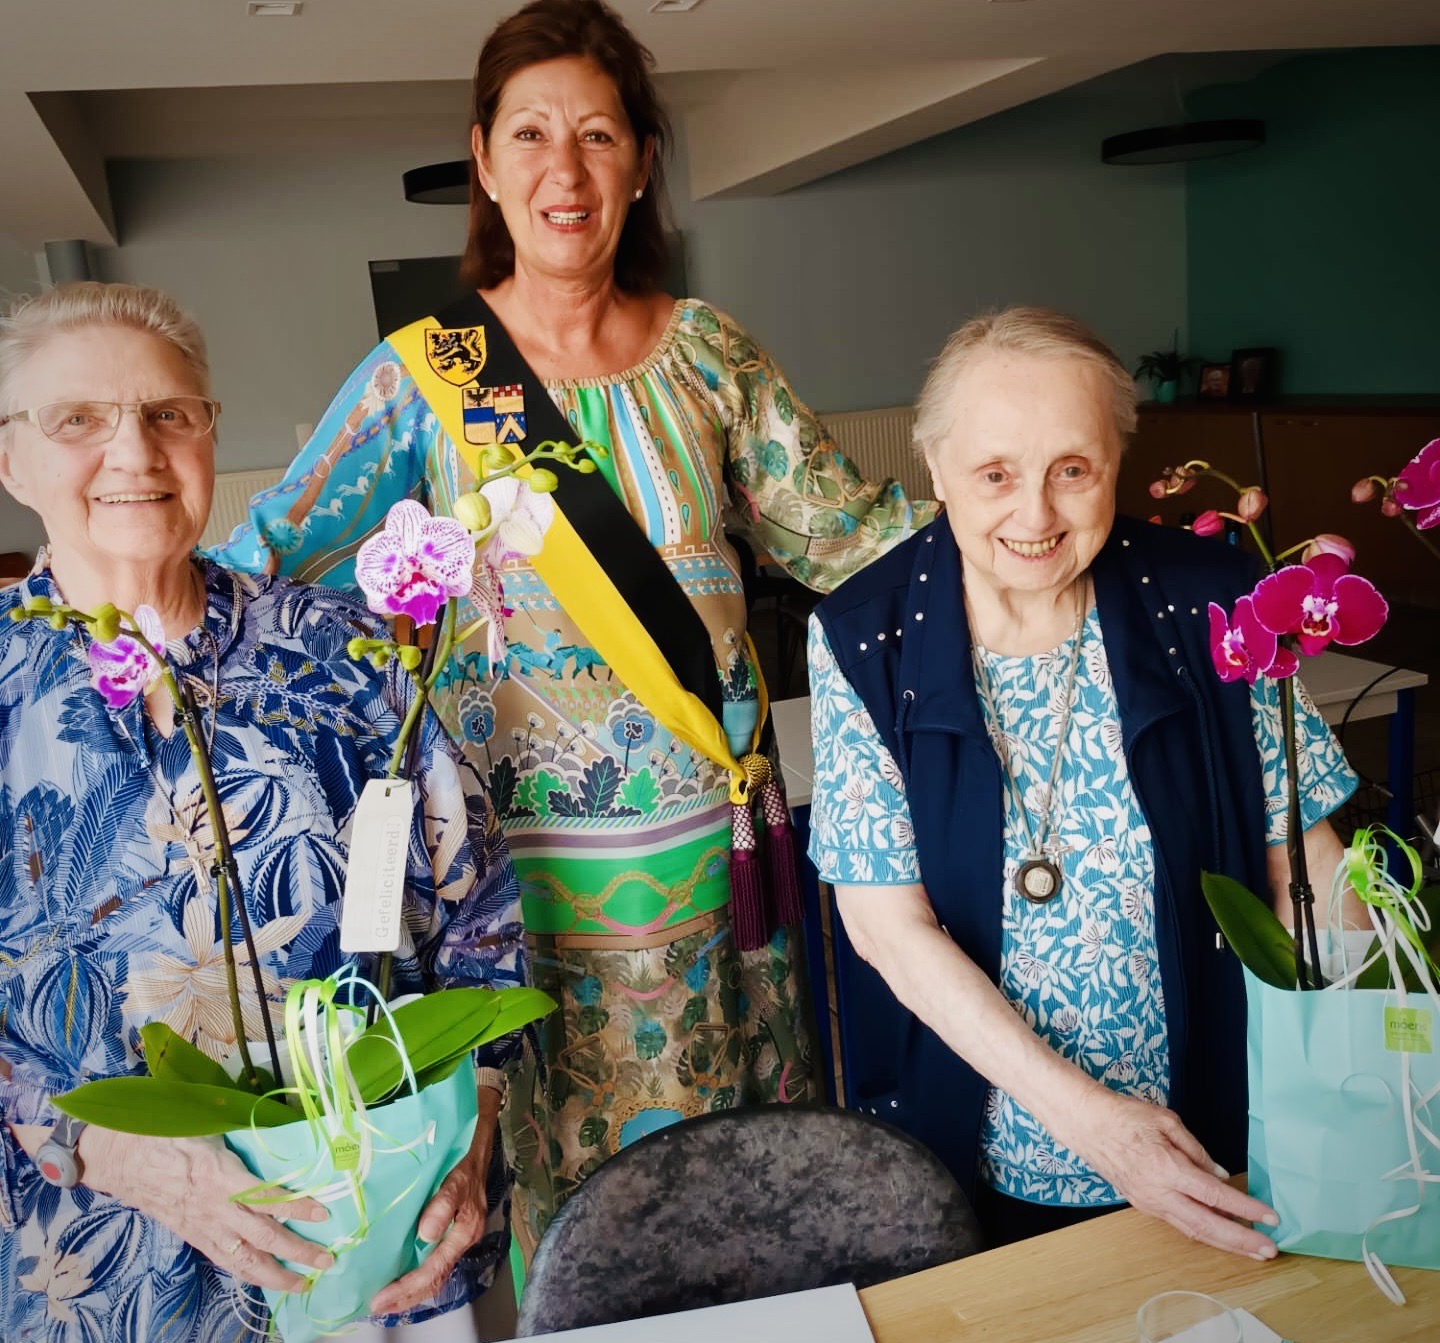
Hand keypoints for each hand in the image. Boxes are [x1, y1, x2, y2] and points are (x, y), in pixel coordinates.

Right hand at [79, 1127, 334, 1292]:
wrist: (120, 1156)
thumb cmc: (165, 1132)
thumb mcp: (204, 1122)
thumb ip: (237, 1127)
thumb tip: (271, 1120)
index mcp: (221, 1177)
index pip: (267, 1197)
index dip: (296, 1207)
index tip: (323, 1213)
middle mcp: (216, 1208)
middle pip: (263, 1237)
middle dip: (297, 1251)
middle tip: (327, 1261)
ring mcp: (204, 1226)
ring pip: (244, 1258)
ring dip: (276, 1274)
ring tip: (303, 1284)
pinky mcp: (193, 1235)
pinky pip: (224, 1259)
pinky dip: (247, 1272)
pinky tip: (264, 1279)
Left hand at [369, 1088, 500, 1316]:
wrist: (480, 1146)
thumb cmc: (465, 1161)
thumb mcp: (455, 1179)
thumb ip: (443, 1205)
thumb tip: (426, 1234)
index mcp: (463, 1231)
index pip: (432, 1270)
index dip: (406, 1288)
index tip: (381, 1299)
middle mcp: (462, 1241)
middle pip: (434, 1281)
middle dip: (406, 1298)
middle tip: (377, 1309)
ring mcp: (458, 1239)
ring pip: (435, 1276)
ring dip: (411, 1292)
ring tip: (387, 1302)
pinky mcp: (453, 1233)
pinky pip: (435, 1264)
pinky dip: (418, 1277)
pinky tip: (403, 1278)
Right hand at [1057, 1088, 1279, 1258]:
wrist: (1087, 1125)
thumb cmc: (1126, 1116)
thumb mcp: (1167, 1121)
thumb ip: (1197, 1150)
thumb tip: (1220, 1176)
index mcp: (1168, 1168)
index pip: (1215, 1196)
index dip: (1246, 1209)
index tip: (1271, 1218)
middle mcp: (1160, 1193)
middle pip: (1207, 1226)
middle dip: (1241, 1241)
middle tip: (1269, 1250)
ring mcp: (1150, 1203)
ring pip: (1193, 1231)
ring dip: (1225, 1243)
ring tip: (1252, 1250)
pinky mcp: (1144, 1205)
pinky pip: (1179, 1223)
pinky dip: (1204, 1231)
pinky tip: (1220, 1232)